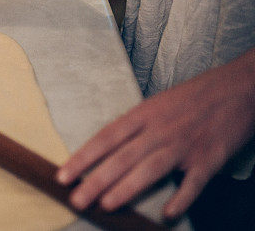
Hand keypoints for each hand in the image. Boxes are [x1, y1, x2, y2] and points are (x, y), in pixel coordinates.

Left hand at [56, 50, 254, 219]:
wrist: (239, 87)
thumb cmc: (194, 96)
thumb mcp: (157, 103)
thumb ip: (136, 126)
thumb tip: (109, 149)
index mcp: (143, 114)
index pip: (105, 138)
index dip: (83, 158)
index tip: (63, 175)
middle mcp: (159, 129)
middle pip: (122, 157)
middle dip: (96, 180)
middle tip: (77, 199)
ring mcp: (184, 144)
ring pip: (149, 169)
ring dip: (127, 188)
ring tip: (106, 204)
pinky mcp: (210, 158)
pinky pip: (193, 182)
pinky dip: (181, 198)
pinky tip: (167, 214)